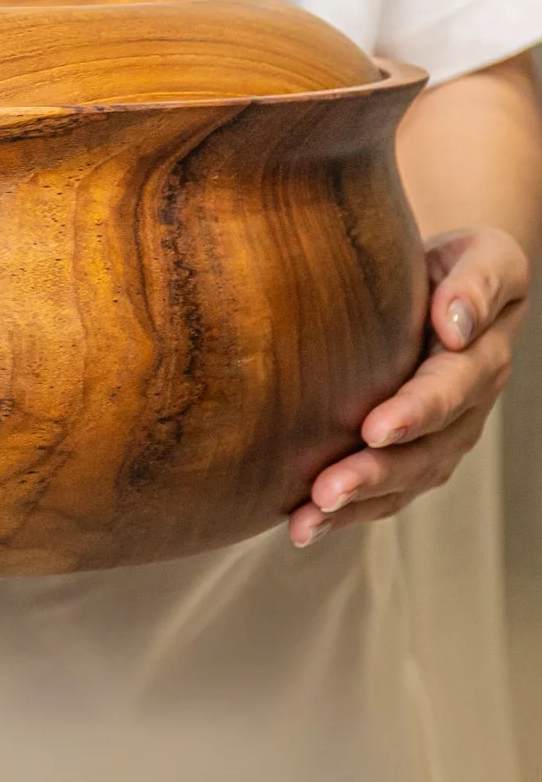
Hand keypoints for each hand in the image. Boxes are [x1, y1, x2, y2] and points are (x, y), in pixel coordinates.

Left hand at [289, 226, 529, 547]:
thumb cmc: (452, 264)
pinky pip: (383, 492)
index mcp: (479, 360)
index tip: (374, 428)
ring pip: (401, 483)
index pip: (449, 391)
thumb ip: (477, 282)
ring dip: (355, 506)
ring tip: (305, 522)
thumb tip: (455, 324)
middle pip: (424, 453)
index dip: (417, 412)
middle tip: (325, 491)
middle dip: (375, 474)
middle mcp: (462, 410)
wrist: (438, 286)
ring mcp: (437, 439)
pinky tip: (300, 527)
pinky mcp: (408, 454)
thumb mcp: (481, 254)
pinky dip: (345, 514)